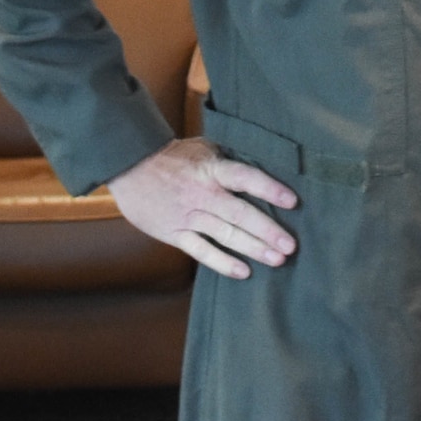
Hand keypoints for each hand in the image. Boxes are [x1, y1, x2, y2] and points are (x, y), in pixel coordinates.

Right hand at [108, 137, 297, 280]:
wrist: (128, 166)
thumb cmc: (172, 156)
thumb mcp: (203, 148)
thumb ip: (229, 159)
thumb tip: (264, 162)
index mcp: (211, 169)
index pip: (245, 178)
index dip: (269, 189)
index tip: (292, 201)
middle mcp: (202, 194)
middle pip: (239, 214)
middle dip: (267, 231)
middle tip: (291, 246)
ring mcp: (188, 216)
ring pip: (225, 235)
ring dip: (252, 248)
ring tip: (277, 259)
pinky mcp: (175, 233)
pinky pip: (201, 251)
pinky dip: (222, 263)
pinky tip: (244, 272)